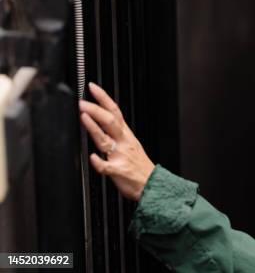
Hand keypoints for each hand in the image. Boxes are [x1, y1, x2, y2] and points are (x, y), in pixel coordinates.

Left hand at [79, 82, 154, 201]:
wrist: (153, 185)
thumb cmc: (139, 167)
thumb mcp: (131, 145)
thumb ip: (116, 134)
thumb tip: (101, 122)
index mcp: (127, 135)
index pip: (115, 111)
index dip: (103, 98)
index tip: (92, 87)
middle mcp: (124, 142)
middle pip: (110, 121)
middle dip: (96, 110)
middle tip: (82, 102)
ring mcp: (121, 156)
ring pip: (106, 139)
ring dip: (93, 127)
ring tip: (83, 117)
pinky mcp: (118, 172)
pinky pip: (107, 167)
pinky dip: (99, 162)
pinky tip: (92, 158)